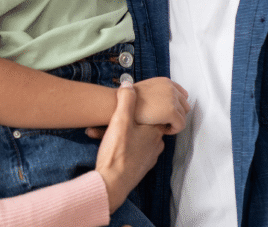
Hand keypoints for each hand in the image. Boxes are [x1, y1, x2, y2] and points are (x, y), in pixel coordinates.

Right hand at [93, 82, 164, 213]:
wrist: (111, 183)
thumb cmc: (117, 152)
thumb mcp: (120, 120)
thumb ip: (125, 99)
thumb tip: (128, 84)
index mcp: (155, 131)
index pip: (156, 112)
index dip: (144, 106)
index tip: (130, 105)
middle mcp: (156, 144)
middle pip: (147, 125)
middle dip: (133, 120)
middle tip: (117, 118)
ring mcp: (150, 157)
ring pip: (142, 139)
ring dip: (129, 134)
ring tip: (112, 132)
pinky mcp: (141, 168)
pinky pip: (137, 152)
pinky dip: (127, 147)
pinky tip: (115, 146)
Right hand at [132, 77, 189, 133]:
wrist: (118, 104)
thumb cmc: (128, 102)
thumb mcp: (144, 90)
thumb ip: (157, 93)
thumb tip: (162, 103)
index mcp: (166, 82)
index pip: (182, 95)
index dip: (175, 106)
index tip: (165, 113)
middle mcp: (171, 88)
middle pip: (185, 106)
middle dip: (175, 114)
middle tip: (161, 120)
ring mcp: (172, 99)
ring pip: (183, 116)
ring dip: (172, 122)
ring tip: (159, 124)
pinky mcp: (171, 111)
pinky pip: (181, 125)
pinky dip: (172, 130)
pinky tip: (159, 128)